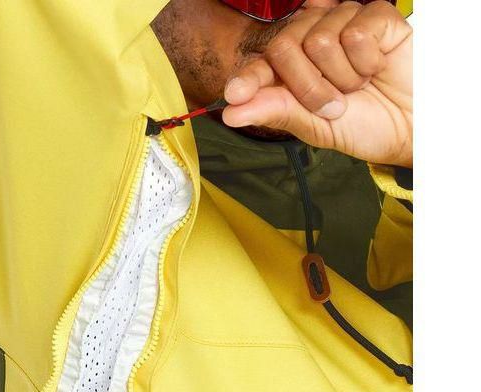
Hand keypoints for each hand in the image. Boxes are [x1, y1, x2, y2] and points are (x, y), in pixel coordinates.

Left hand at [222, 1, 412, 166]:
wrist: (410, 127)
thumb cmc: (361, 126)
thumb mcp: (312, 127)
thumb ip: (274, 112)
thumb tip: (230, 113)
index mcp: (292, 69)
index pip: (261, 64)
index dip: (249, 77)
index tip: (235, 94)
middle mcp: (312, 40)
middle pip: (285, 47)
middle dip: (309, 87)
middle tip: (334, 104)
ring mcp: (343, 23)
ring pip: (320, 40)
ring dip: (342, 77)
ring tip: (359, 86)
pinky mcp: (375, 15)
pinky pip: (356, 32)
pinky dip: (367, 61)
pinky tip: (377, 67)